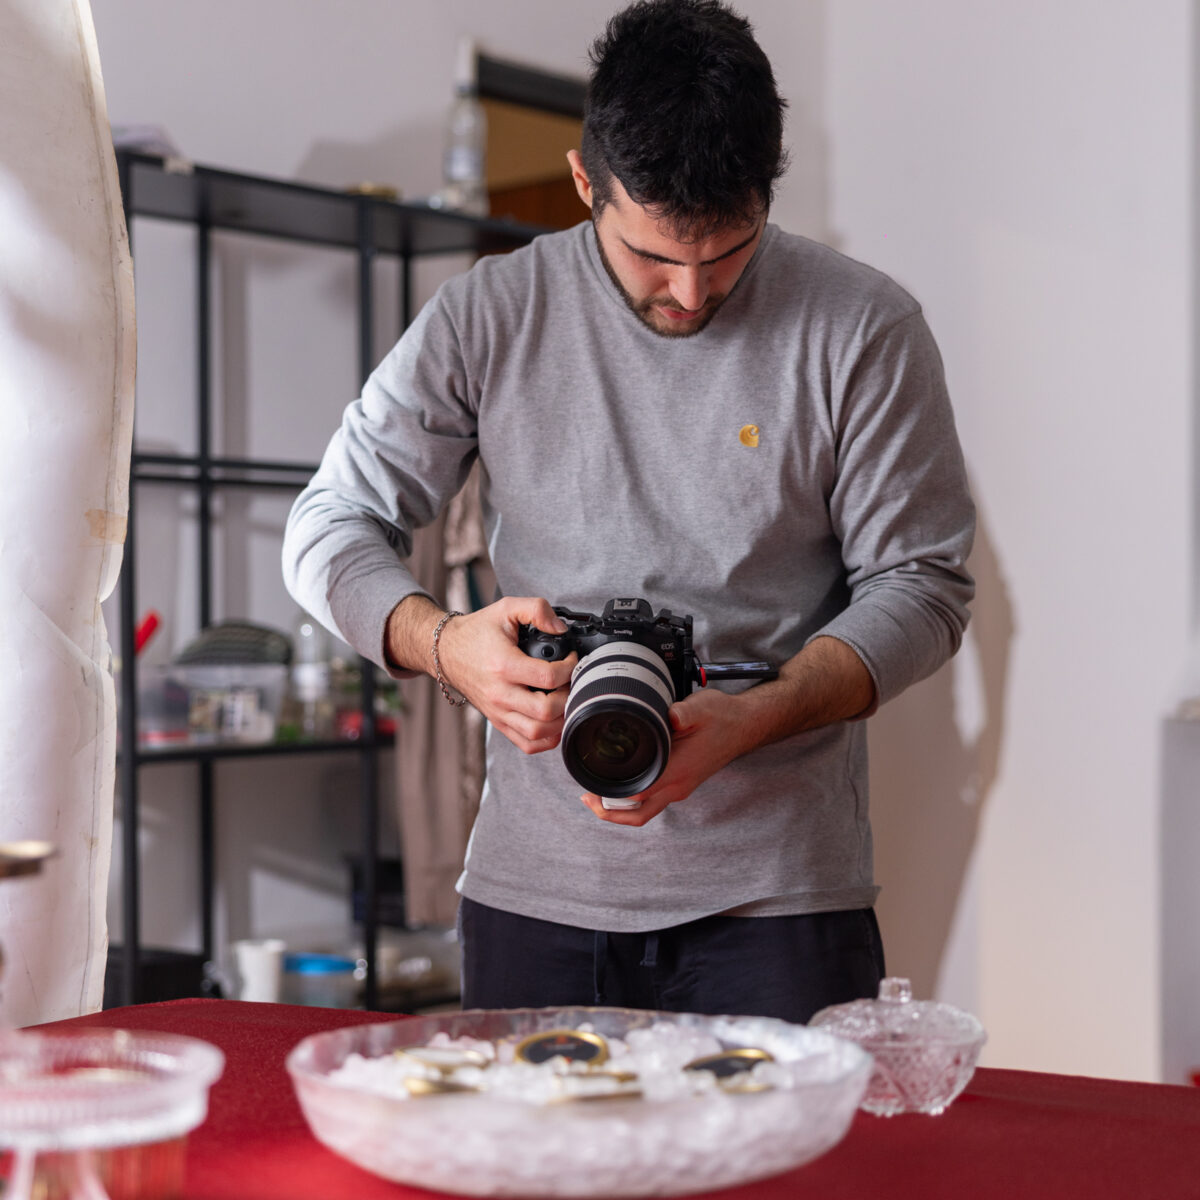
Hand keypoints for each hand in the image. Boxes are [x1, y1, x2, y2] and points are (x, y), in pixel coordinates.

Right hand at [435, 596, 576, 753]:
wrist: (446, 651)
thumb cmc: (476, 632)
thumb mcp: (506, 608)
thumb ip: (536, 609)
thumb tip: (560, 628)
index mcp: (504, 665)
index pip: (548, 677)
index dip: (569, 668)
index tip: (571, 659)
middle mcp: (500, 693)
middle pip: (545, 711)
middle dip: (568, 696)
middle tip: (570, 681)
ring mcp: (498, 712)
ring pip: (538, 733)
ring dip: (560, 720)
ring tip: (563, 699)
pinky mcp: (498, 722)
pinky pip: (527, 744)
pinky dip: (546, 739)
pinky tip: (554, 721)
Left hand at [580, 687, 752, 826]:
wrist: (744, 725)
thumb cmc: (722, 718)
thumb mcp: (701, 708)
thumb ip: (683, 713)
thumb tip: (668, 716)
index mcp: (678, 772)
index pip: (637, 796)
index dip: (609, 796)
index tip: (589, 787)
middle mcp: (678, 786)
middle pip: (637, 815)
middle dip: (608, 812)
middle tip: (586, 797)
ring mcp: (680, 788)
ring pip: (644, 812)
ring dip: (620, 809)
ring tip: (597, 794)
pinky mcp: (681, 783)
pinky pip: (652, 801)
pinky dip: (632, 800)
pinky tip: (621, 784)